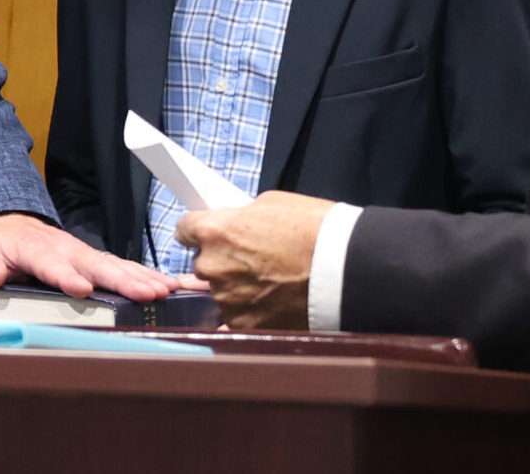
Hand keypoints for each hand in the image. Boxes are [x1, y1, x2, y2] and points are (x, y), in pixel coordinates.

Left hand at [0, 212, 175, 301]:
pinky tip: (166, 286)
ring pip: (113, 264)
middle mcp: (63, 247)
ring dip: (140, 277)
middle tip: (146, 293)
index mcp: (32, 247)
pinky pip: (119, 266)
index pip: (50, 263)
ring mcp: (80, 251)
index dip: (66, 276)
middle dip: (121, 279)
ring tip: (165, 291)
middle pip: (94, 264)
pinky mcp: (91, 259)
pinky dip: (144, 275)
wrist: (2, 224)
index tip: (82, 289)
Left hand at [176, 191, 332, 330]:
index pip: (184, 229)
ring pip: (219, 291)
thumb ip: (242, 217)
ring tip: (268, 281)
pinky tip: (269, 300)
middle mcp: (213, 267)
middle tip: (250, 258)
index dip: (197, 230)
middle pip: (202, 263)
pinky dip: (249, 309)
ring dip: (235, 287)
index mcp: (215, 231)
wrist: (344, 269)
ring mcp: (227, 300)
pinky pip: (235, 315)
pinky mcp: (245, 324)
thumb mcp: (272, 204)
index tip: (205, 233)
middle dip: (221, 260)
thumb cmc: (314, 230)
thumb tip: (234, 225)